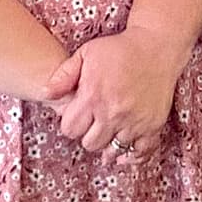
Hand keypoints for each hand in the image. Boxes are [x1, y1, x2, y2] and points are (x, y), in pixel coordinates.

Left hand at [44, 26, 187, 164]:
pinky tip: (126, 148)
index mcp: (93, 95)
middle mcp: (113, 112)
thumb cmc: (118, 49)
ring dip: (109, 143)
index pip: (70, 130)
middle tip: (95, 122)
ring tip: (110, 130)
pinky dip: (132, 153)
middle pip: (90, 144)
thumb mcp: (86, 54)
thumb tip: (45, 94)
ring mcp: (134, 121)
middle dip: (88, 135)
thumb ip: (63, 75)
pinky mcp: (153, 125)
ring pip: (113, 151)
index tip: (79, 115)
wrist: (156, 47)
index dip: (71, 124)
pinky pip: (140, 152)